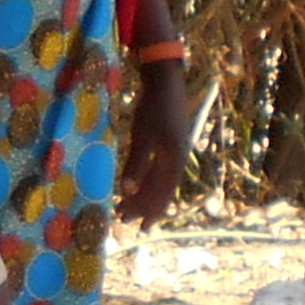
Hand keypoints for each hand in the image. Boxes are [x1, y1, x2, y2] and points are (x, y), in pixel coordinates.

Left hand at [123, 55, 195, 224]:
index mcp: (172, 160)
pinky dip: (149, 181)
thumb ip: (136, 163)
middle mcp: (177, 159)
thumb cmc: (153, 107)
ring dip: (146, 195)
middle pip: (161, 190)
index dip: (147, 209)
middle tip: (128, 222)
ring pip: (161, 181)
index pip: (159, 192)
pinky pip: (161, 170)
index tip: (132, 223)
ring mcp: (175, 150)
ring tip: (132, 208)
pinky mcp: (170, 142)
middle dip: (145, 207)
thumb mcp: (142, 135)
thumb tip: (127, 191)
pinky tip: (140, 184)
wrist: (166, 81)